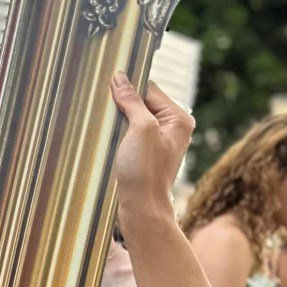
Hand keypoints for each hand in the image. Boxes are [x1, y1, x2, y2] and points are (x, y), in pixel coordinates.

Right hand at [108, 75, 193, 222]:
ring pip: (133, 120)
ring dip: (118, 122)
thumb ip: (132, 101)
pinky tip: (110, 142)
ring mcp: (159, 143)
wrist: (142, 209)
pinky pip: (130, 136)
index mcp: (179, 118)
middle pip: (142, 104)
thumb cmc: (145, 171)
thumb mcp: (140, 128)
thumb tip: (120, 78)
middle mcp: (172, 129)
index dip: (129, 88)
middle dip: (123, 106)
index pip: (150, 89)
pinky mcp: (146, 156)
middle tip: (107, 112)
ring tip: (110, 132)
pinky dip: (119, 136)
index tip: (109, 87)